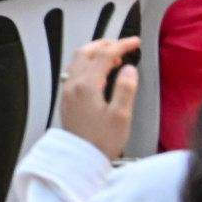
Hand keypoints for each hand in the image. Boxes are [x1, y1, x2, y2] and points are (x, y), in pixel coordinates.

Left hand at [56, 36, 141, 154]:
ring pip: (77, 60)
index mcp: (86, 86)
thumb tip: (129, 69)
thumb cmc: (101, 141)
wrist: (81, 159)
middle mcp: (73, 85)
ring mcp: (68, 91)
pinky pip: (74, 71)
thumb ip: (125, 89)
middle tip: (122, 44)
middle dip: (105, 44)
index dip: (121, 45)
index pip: (104, 55)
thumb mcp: (120, 116)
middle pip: (86, 52)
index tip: (134, 42)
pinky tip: (98, 72)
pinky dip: (87, 63)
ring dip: (94, 52)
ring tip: (113, 56)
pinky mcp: (67, 99)